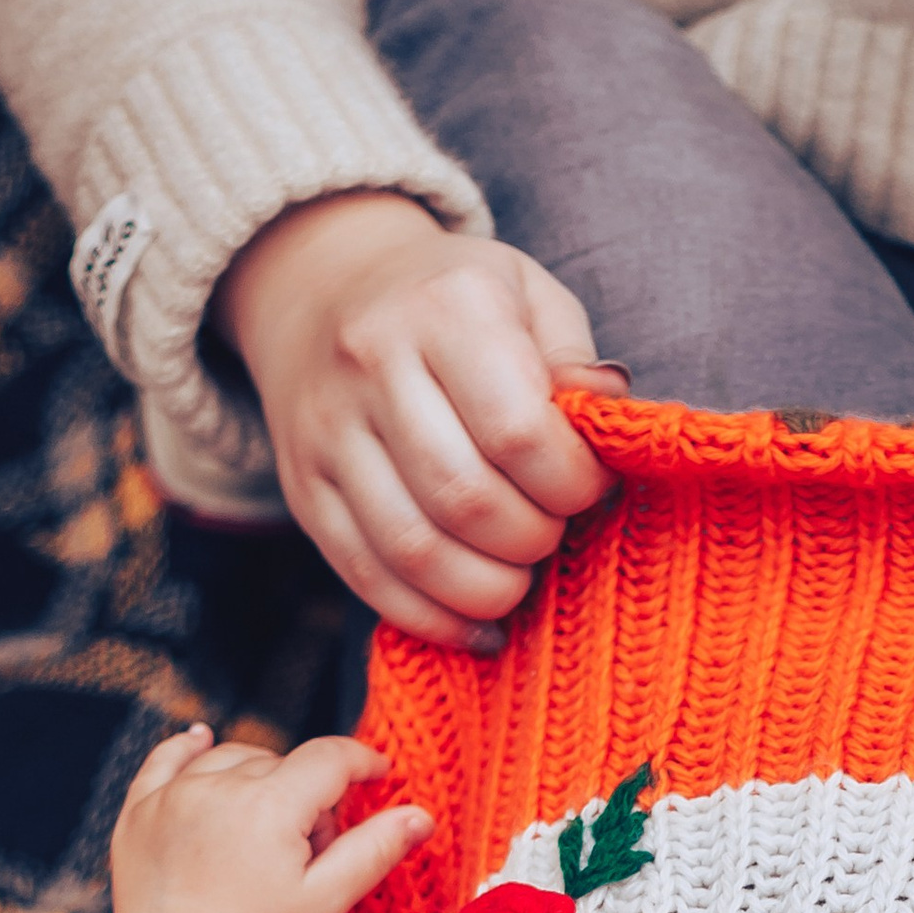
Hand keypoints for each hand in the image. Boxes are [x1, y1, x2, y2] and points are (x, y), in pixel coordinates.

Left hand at [86, 725, 431, 912]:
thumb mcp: (326, 901)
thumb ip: (375, 851)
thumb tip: (421, 816)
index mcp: (269, 805)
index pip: (329, 758)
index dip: (362, 762)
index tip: (379, 774)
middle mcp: (217, 787)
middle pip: (284, 763)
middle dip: (308, 795)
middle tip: (308, 851)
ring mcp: (173, 795)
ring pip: (233, 757)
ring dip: (258, 777)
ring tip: (265, 830)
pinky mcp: (139, 809)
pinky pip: (168, 757)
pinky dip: (190, 747)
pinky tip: (204, 741)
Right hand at [217, 192, 621, 642]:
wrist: (323, 289)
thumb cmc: (452, 302)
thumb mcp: (527, 295)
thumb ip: (573, 359)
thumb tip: (609, 419)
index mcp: (447, 308)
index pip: (518, 432)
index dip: (571, 483)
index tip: (589, 487)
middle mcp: (373, 363)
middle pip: (466, 499)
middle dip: (532, 540)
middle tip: (553, 530)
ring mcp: (328, 431)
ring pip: (414, 550)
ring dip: (487, 589)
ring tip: (518, 577)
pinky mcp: (304, 488)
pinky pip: (367, 576)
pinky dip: (432, 618)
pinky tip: (476, 623)